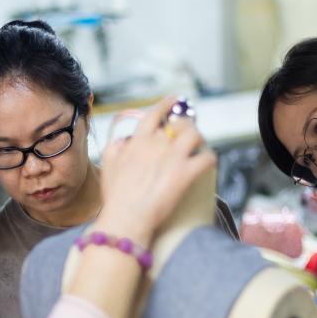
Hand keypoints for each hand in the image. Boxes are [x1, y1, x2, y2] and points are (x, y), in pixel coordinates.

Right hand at [96, 96, 215, 244]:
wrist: (126, 217)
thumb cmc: (115, 196)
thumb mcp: (108, 165)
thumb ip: (116, 147)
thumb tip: (125, 140)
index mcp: (138, 140)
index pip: (155, 113)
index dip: (166, 104)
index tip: (174, 100)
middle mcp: (157, 144)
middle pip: (179, 124)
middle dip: (185, 125)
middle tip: (186, 132)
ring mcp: (173, 158)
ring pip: (196, 135)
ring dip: (199, 139)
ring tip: (197, 147)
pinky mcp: (186, 174)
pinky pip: (207, 158)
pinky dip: (208, 159)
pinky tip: (205, 163)